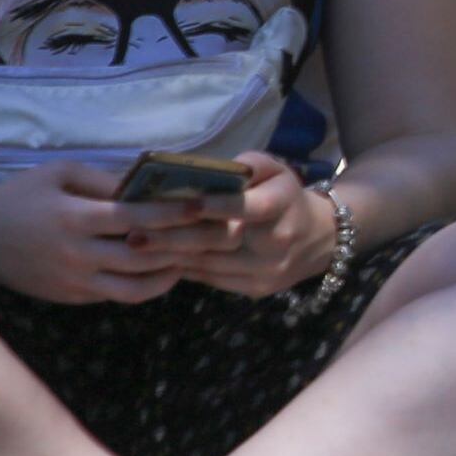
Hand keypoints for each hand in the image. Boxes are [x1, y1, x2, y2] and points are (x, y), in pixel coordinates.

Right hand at [0, 160, 211, 305]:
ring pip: (134, 288)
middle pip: (143, 258)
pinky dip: (143, 285)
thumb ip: (105, 181)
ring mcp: (74, 282)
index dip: (173, 214)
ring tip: (192, 258)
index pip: (135, 219)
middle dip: (184, 247)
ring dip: (169, 275)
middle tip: (216, 236)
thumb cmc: (20, 195)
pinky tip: (162, 270)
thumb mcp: (60, 174)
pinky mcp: (71, 299)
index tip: (204, 205)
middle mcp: (76, 255)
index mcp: (74, 218)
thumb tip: (149, 186)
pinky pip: (115, 296)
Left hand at [153, 152, 337, 298]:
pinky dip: (183, 269)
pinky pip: (212, 280)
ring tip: (136, 247)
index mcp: (283, 206)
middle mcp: (276, 242)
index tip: (183, 203)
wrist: (320, 240)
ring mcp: (265, 272)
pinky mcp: (255, 290)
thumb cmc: (286, 197)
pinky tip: (158, 261)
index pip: (247, 208)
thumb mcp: (277, 171)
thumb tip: (208, 170)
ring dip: (170, 256)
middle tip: (135, 234)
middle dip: (174, 238)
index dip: (216, 206)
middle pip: (219, 242)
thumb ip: (248, 165)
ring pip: (209, 265)